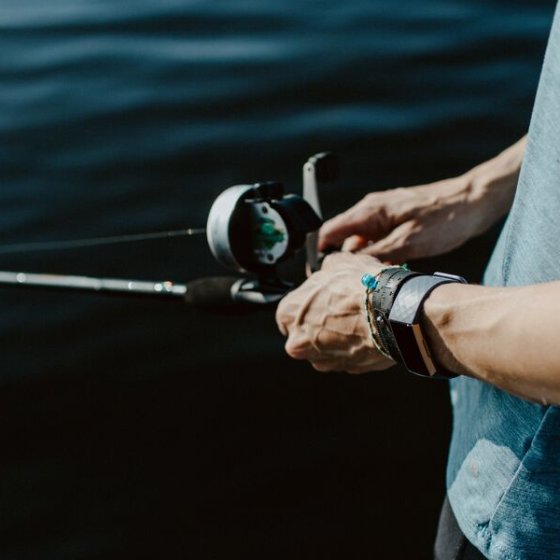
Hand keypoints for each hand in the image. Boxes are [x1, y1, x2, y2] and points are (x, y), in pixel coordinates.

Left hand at [275, 252, 394, 373]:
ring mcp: (322, 359)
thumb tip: (330, 268)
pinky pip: (347, 357)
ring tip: (358, 319)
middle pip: (305, 332)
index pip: (289, 310)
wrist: (391, 312)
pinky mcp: (346, 369)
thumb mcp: (339, 262)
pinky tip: (368, 331)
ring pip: (325, 348)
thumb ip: (326, 269)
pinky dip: (355, 347)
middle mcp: (298, 342)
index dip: (308, 302)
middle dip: (321, 323)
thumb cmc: (361, 287)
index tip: (323, 298)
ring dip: (338, 337)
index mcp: (287, 313)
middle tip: (342, 309)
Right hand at [318, 137, 527, 262]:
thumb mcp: (409, 243)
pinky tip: (389, 270)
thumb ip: (376, 254)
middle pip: (343, 239)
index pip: (329, 231)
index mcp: (369, 211)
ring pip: (361, 242)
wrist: (476, 200)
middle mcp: (372, 211)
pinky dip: (378, 255)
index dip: (320, 254)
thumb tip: (348, 266)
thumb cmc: (446, 218)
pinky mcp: (397, 222)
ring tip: (372, 280)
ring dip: (363, 260)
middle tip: (349, 285)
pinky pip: (377, 241)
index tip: (322, 277)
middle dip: (342, 261)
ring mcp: (384, 215)